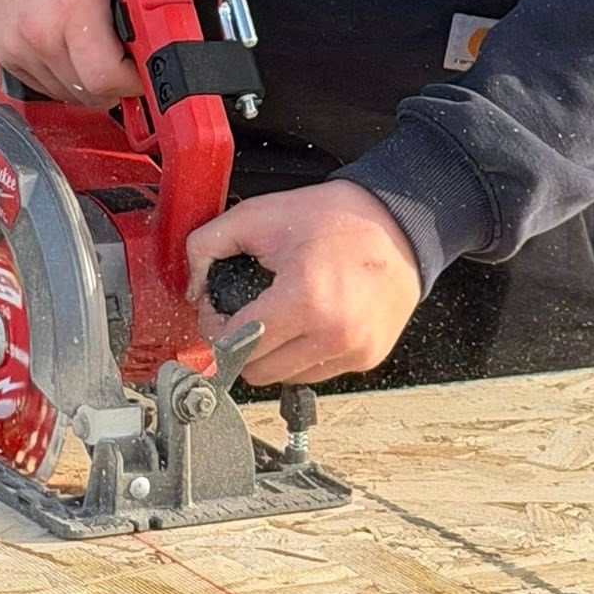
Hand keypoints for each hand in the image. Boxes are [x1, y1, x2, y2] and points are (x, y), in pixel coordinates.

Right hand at [0, 0, 220, 106]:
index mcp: (72, 7)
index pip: (108, 77)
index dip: (136, 80)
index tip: (146, 66)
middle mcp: (40, 33)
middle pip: (91, 93)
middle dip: (119, 84)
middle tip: (128, 59)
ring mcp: (19, 48)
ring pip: (69, 96)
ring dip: (92, 83)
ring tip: (100, 48)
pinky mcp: (6, 55)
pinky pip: (46, 88)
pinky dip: (66, 79)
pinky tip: (74, 50)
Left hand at [185, 181, 422, 387]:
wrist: (401, 223)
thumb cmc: (340, 218)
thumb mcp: (262, 215)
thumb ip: (209, 243)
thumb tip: (192, 284)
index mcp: (305, 300)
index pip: (236, 345)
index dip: (215, 329)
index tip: (216, 313)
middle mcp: (333, 334)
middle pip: (256, 371)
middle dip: (239, 345)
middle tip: (243, 315)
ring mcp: (354, 351)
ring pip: (285, 378)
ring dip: (272, 354)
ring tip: (278, 316)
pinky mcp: (367, 358)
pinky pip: (316, 373)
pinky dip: (302, 354)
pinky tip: (307, 322)